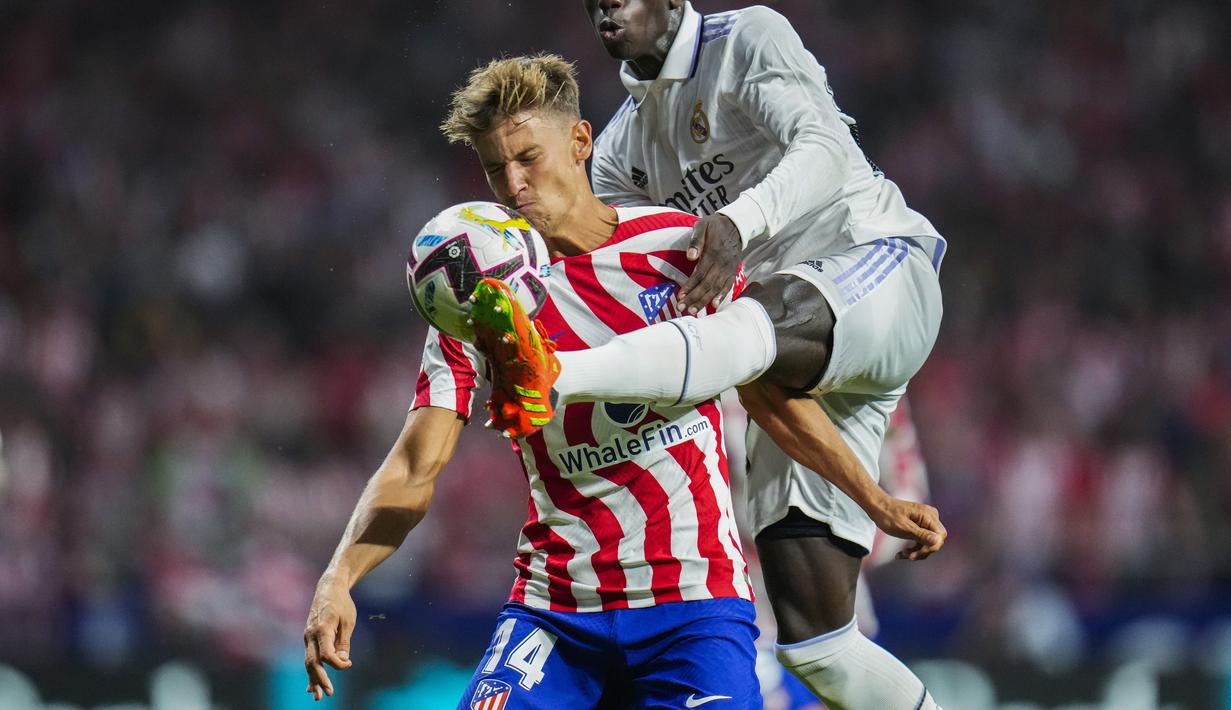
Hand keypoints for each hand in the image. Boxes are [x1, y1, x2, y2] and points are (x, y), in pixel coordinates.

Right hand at [304, 578, 355, 700]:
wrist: (328, 588)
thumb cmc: (341, 603)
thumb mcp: (348, 621)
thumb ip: (344, 642)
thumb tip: (341, 661)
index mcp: (321, 630)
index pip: (326, 655)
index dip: (337, 664)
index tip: (349, 663)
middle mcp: (310, 635)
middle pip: (312, 662)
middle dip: (320, 679)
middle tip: (330, 693)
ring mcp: (307, 637)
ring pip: (308, 662)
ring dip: (313, 679)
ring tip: (317, 696)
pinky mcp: (309, 638)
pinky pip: (308, 657)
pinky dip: (310, 671)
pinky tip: (311, 686)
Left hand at [678, 214, 741, 314]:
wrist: (735, 226)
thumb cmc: (714, 226)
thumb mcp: (702, 226)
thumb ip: (696, 240)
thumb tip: (690, 256)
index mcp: (713, 253)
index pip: (699, 274)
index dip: (689, 286)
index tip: (680, 296)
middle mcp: (722, 264)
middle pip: (707, 285)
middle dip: (694, 298)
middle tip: (682, 308)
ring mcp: (729, 269)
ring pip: (716, 288)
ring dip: (705, 301)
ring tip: (694, 311)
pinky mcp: (733, 271)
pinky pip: (727, 286)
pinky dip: (721, 297)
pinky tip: (714, 306)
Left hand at [868, 496, 946, 560]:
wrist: (877, 506)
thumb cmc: (888, 515)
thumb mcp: (904, 527)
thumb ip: (921, 535)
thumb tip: (938, 541)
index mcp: (928, 515)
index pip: (940, 536)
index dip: (930, 548)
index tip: (915, 555)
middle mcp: (931, 517)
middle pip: (935, 541)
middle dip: (922, 551)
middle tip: (907, 557)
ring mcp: (926, 521)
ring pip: (928, 543)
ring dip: (916, 551)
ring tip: (900, 555)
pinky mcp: (921, 525)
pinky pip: (922, 540)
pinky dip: (913, 548)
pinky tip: (901, 553)